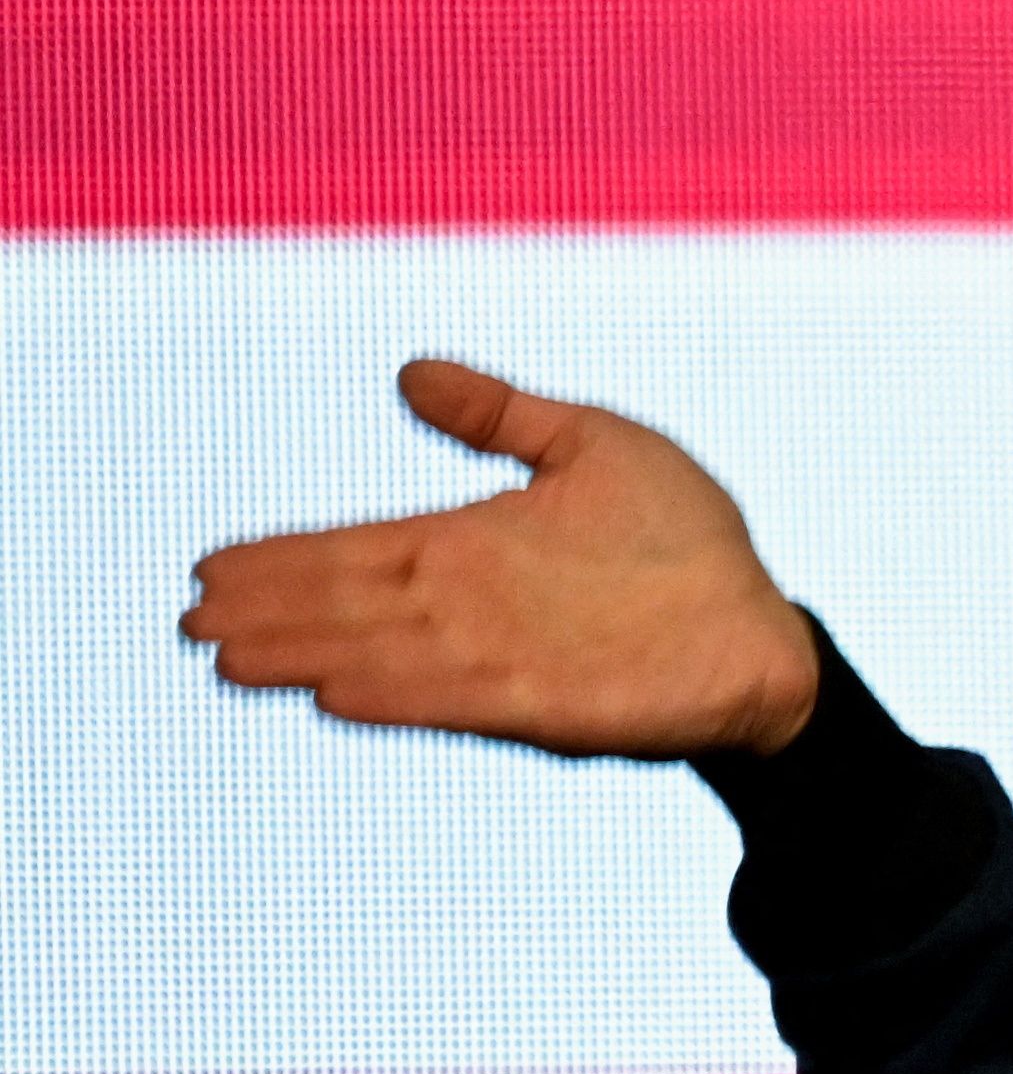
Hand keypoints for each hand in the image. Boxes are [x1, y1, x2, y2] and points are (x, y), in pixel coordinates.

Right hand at [184, 360, 819, 759]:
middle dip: (271, 611)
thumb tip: (409, 372)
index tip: (208, 567)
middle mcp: (471, 605)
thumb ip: (502, 414)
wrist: (759, 628)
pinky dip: (395, 693)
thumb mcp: (593, 446)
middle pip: (349, 605)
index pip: (356, 551)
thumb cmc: (683, 540)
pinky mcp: (544, 702)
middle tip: (192, 619)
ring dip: (308, 655)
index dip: (284, 560)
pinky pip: (454, 697)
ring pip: (381, 655)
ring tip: (232, 658)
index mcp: (473, 546)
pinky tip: (334, 690)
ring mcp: (501, 656)